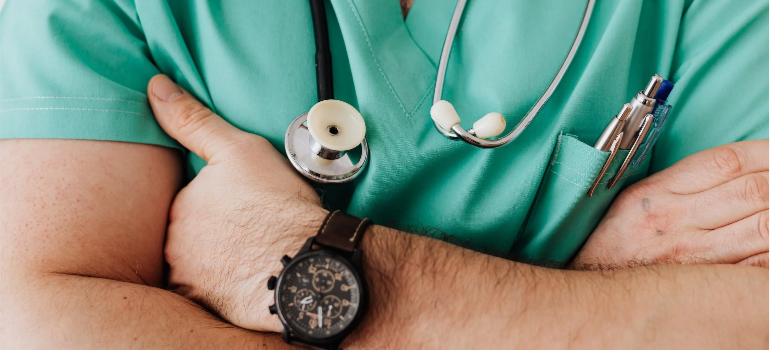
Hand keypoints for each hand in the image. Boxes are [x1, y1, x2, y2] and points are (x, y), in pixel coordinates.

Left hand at [147, 75, 327, 331]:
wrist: (308, 262)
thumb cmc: (278, 206)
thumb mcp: (238, 149)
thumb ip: (193, 121)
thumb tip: (156, 89)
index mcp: (180, 207)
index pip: (189, 201)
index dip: (218, 201)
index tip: (244, 204)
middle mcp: (175, 246)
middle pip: (190, 234)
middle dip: (214, 231)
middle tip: (251, 228)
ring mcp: (191, 279)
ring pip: (200, 263)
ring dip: (219, 258)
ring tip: (255, 251)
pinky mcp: (209, 305)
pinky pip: (211, 291)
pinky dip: (226, 284)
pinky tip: (251, 273)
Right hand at [573, 140, 769, 269]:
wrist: (594, 298)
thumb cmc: (613, 248)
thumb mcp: (633, 202)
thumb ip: (678, 183)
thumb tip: (733, 170)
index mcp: (656, 195)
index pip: (726, 162)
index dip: (766, 152)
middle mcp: (675, 222)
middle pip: (754, 190)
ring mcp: (694, 257)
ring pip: (766, 226)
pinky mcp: (708, 287)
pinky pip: (761, 266)